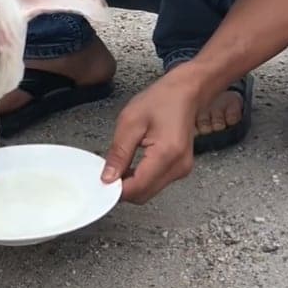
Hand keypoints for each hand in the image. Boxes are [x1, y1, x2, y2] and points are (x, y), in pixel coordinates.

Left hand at [100, 70, 198, 202]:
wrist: (187, 92)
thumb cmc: (162, 100)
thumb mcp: (130, 122)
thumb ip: (118, 153)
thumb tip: (107, 178)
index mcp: (167, 154)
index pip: (137, 188)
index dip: (115, 190)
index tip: (100, 183)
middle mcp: (178, 167)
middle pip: (143, 195)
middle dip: (122, 189)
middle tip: (106, 173)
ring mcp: (182, 170)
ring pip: (149, 192)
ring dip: (131, 185)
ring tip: (119, 165)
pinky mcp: (180, 169)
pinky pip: (156, 184)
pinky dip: (140, 180)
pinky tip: (131, 166)